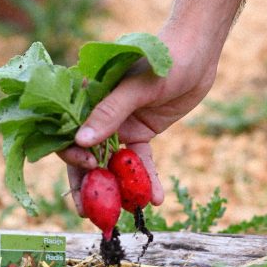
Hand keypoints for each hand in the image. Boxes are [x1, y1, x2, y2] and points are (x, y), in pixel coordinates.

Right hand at [58, 24, 220, 214]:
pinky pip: (140, 161)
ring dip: (117, 189)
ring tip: (123, 214)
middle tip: (91, 213)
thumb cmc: (165, 57)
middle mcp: (101, 115)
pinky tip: (155, 199)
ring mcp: (122, 125)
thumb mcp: (139, 85)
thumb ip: (111, 112)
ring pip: (112, 163)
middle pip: (87, 154)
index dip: (72, 154)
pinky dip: (146, 180)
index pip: (68, 130)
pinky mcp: (143, 133)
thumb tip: (80, 142)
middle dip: (88, 184)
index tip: (89, 167)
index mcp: (90, 97)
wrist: (198, 53)